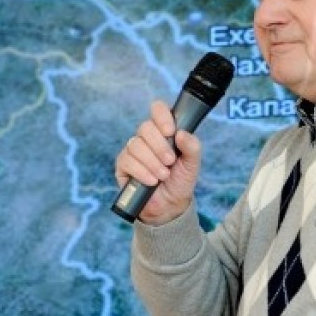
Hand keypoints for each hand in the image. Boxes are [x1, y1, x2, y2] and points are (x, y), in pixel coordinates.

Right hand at [114, 100, 201, 223]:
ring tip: (163, 176)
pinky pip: (127, 161)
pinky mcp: (123, 165)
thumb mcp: (192, 164)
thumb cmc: (180, 180)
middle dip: (160, 146)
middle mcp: (147, 137)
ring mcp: (133, 150)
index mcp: (164, 131)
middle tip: (170, 161)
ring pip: (136, 144)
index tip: (170, 131)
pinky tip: (151, 181)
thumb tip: (181, 133)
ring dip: (152, 162)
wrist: (170, 205)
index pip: (158, 109)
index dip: (162, 116)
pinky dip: (142, 171)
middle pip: (145, 127)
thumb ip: (192, 147)